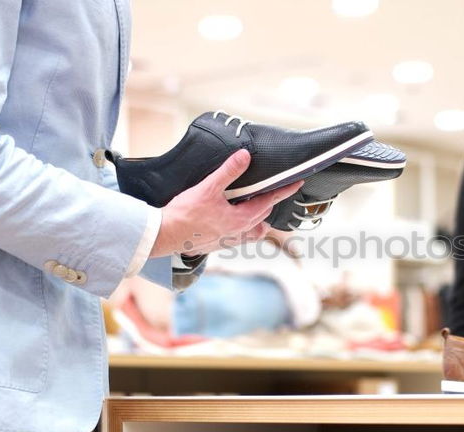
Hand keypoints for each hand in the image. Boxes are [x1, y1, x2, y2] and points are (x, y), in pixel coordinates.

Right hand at [150, 149, 301, 257]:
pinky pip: (241, 238)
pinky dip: (246, 229)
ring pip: (254, 229)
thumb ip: (228, 172)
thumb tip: (245, 156)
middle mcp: (240, 232)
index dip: (284, 191)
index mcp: (242, 218)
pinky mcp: (219, 243)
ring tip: (260, 207)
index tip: (297, 183)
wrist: (165, 236)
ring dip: (259, 218)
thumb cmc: (185, 214)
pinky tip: (238, 223)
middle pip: (264, 215)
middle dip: (271, 201)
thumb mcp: (208, 188)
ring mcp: (230, 240)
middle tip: (276, 189)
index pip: (270, 201)